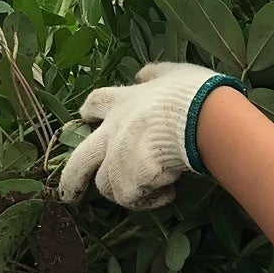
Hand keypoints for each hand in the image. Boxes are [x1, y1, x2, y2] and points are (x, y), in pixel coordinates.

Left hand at [59, 62, 228, 209]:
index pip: (95, 102)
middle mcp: (113, 132)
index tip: (84, 116)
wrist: (202, 121)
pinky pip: (132, 198)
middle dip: (72, 180)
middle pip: (79, 160)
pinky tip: (169, 192)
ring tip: (152, 187)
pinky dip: (150, 199)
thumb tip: (140, 75)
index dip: (89, 110)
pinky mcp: (129, 181)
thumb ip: (153, 75)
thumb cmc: (193, 95)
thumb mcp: (173, 73)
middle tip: (70, 195)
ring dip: (126, 190)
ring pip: (105, 185)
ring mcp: (117, 159)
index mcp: (122, 103)